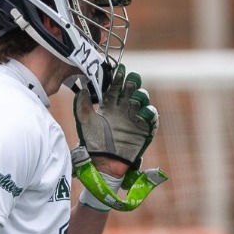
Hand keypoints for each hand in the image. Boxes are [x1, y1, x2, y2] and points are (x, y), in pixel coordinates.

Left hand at [72, 65, 166, 212]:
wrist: (102, 162)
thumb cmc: (93, 142)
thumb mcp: (85, 121)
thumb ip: (82, 105)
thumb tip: (81, 88)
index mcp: (110, 105)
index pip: (116, 87)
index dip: (117, 79)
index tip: (117, 71)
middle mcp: (124, 109)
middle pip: (131, 89)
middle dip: (131, 83)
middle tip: (129, 80)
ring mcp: (135, 118)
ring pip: (143, 100)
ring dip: (141, 96)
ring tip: (135, 98)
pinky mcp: (144, 129)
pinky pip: (151, 118)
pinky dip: (149, 113)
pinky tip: (143, 112)